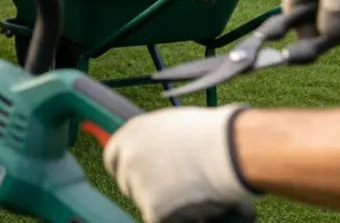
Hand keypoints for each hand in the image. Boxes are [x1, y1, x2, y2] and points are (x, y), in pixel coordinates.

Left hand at [104, 105, 256, 222]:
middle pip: (126, 183)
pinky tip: (192, 203)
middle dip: (145, 188)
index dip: (126, 169)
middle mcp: (128, 158)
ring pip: (145, 202)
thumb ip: (154, 140)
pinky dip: (175, 217)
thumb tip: (153, 152)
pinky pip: (159, 218)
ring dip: (163, 202)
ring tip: (191, 189)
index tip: (138, 176)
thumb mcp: (171, 126)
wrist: (227, 152)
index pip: (112, 158)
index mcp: (131, 134)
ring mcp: (138, 184)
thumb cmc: (211, 135)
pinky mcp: (152, 208)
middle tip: (171, 188)